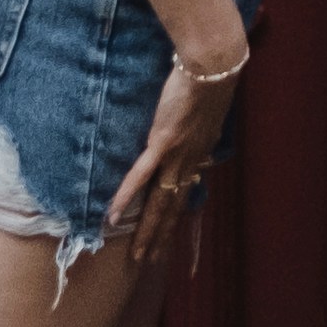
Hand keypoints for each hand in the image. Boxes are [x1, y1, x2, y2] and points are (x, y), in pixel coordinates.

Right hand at [104, 47, 244, 260]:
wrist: (212, 66)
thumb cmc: (211, 80)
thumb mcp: (209, 112)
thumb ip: (201, 133)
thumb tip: (200, 145)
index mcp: (199, 154)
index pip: (185, 193)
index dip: (176, 217)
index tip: (169, 237)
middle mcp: (189, 162)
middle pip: (172, 208)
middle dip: (161, 236)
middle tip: (150, 261)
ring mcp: (175, 156)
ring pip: (159, 202)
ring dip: (147, 231)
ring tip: (137, 255)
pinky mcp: (162, 144)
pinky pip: (140, 177)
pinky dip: (126, 198)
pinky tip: (113, 216)